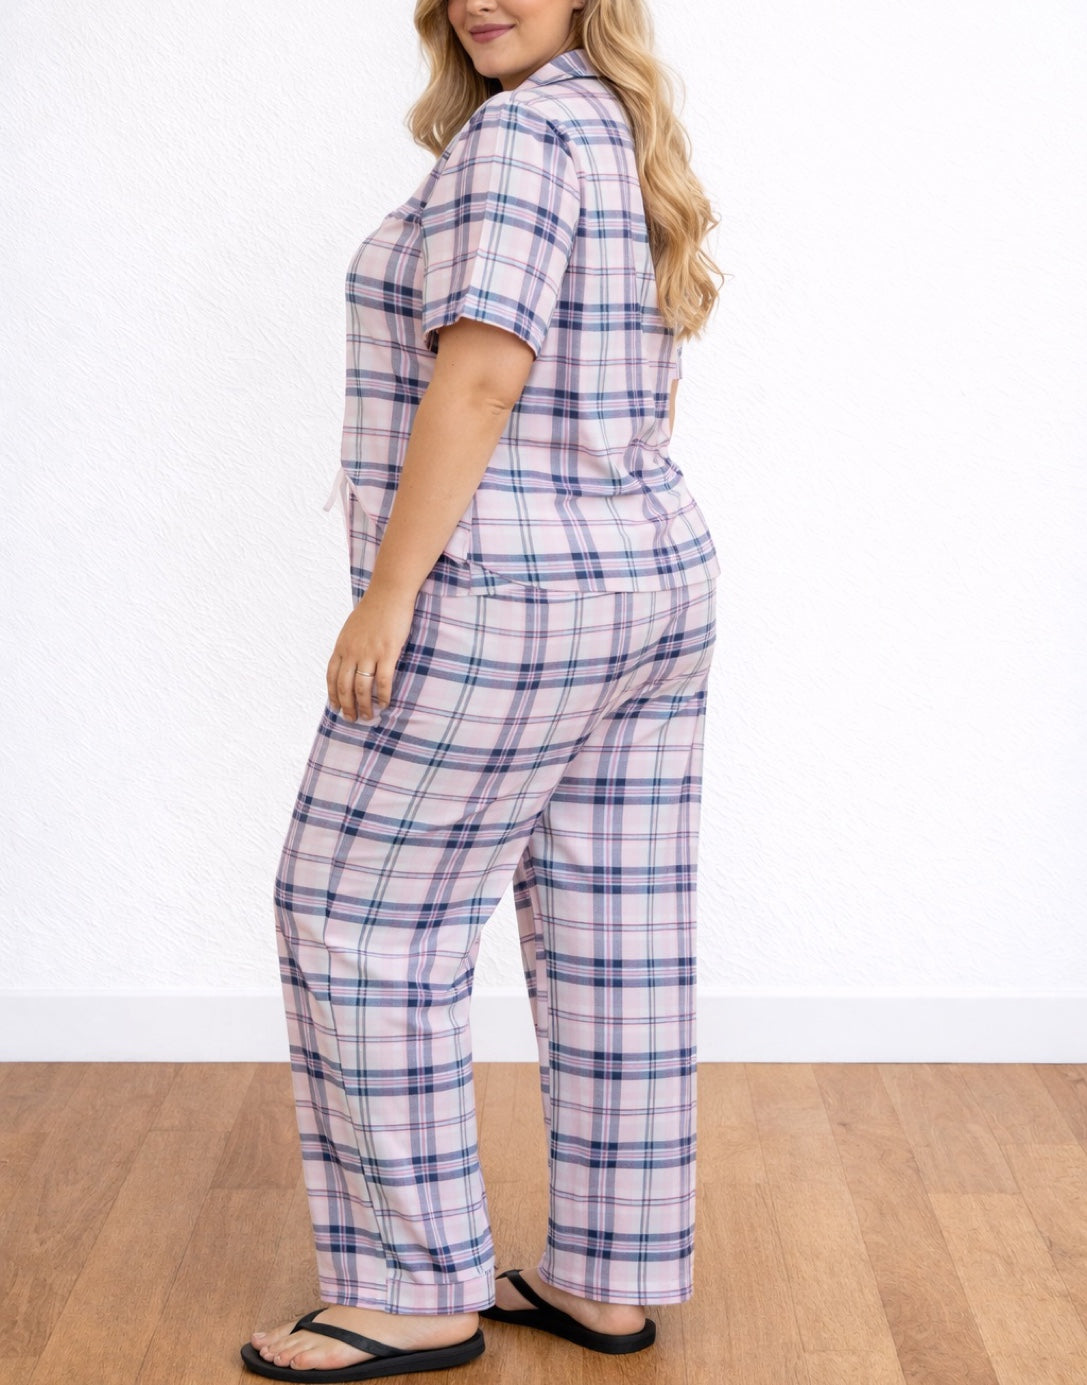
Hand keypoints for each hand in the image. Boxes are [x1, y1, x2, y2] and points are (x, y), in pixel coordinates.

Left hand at [326, 588, 416, 720]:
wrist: (389, 592)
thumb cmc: (374, 608)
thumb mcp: (352, 627)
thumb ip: (349, 645)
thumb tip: (349, 660)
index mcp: (342, 646)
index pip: (332, 676)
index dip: (333, 694)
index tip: (336, 707)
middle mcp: (352, 651)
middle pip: (344, 686)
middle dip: (347, 706)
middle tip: (352, 719)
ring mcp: (369, 652)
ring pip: (362, 687)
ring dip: (364, 705)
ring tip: (368, 716)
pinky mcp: (388, 652)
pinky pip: (383, 681)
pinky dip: (383, 695)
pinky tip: (385, 704)